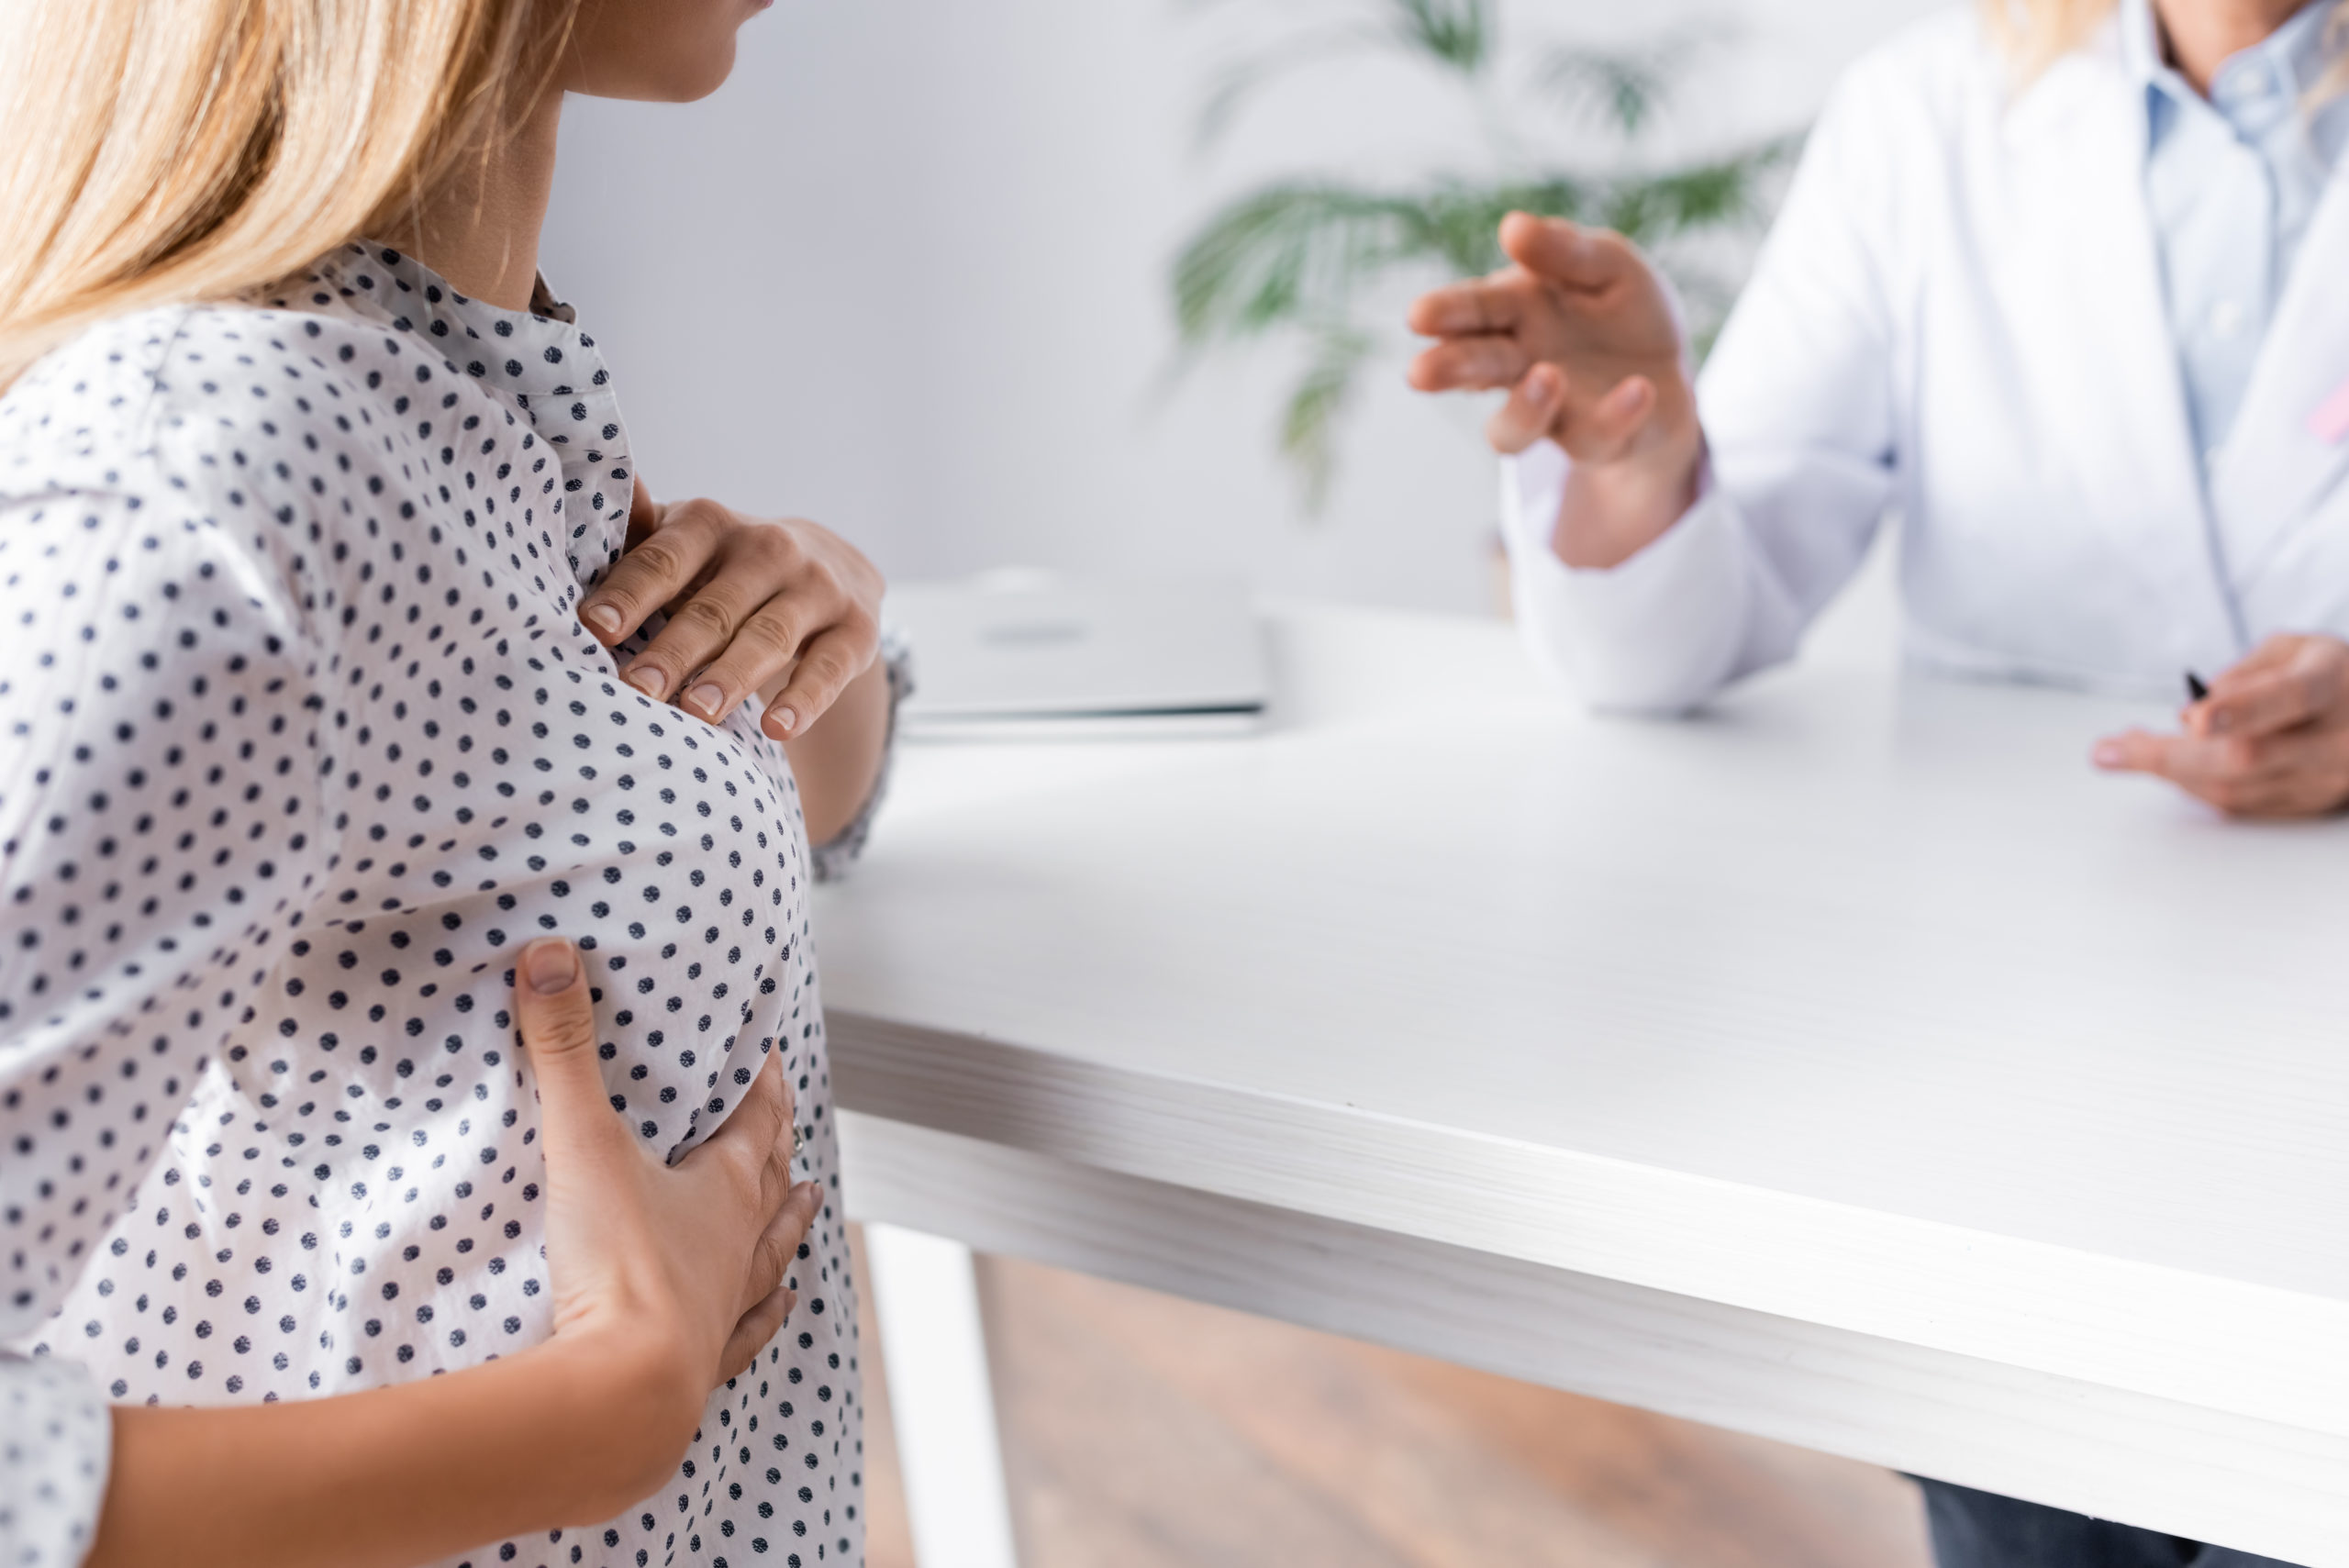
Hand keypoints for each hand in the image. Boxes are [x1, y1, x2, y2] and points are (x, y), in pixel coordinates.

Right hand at [89, 939, 825, 1567]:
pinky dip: (770, 1313)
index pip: (756, 1122)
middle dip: (782, 1147)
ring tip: (810, 1202)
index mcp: (725, 1187)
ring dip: (789, 1224)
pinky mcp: (705, 1362)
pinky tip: (786, 1305)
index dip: (764, 1088)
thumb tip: (550, 956)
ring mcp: (729, 1306)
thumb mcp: (582, 1144)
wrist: (623, 1392)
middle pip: (773, 1182)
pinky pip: (750, 1330)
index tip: (773, 1060)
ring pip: (773, 1253)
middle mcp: (741, 1244)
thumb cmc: (617, 1267)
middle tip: (795, 1124)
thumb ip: (561, 1050)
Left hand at [578, 481, 883, 742]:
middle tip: (638, 689)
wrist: (830, 567)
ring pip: (768, 637)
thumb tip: (591, 492)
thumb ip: (637, 535)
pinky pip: (829, 668)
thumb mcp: (683, 542)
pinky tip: (778, 729)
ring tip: (697, 714)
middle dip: (675, 650)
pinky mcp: (856, 629)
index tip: (596, 629)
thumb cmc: (725, 566)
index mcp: (711, 523)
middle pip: (714, 608)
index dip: (630, 594)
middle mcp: (769, 548)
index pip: (664, 560)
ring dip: (732, 676)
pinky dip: (804, 699)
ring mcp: (817, 588)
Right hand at [1406, 212, 1702, 567]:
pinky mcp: (1596, 441)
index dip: (1445, 314)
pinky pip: (1596, 437)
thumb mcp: (1609, 265)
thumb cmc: (1623, 312)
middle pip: (1475, 369)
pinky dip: (1615, 415)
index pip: (1472, 311)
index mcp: (1514, 314)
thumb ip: (1567, 250)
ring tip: (1549, 376)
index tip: (1419, 316)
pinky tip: (1638, 388)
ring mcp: (1553, 411)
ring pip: (1513, 431)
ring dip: (1525, 408)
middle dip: (1450, 369)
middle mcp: (1519, 367)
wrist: (1669, 373)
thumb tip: (1511, 226)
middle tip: (1422, 373)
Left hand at [2093, 635, 2348, 816]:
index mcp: (2331, 685)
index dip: (2240, 709)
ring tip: (2125, 749)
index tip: (2194, 717)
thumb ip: (2246, 674)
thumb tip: (2193, 717)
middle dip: (2167, 755)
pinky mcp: (2311, 805)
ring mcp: (2326, 779)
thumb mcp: (2296, 649)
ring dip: (2170, 772)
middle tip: (2110, 749)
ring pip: (2235, 789)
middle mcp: (2336, 739)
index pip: (2287, 699)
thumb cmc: (2329, 674)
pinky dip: (2196, 786)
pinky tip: (2169, 764)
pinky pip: (2240, 805)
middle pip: (2246, 757)